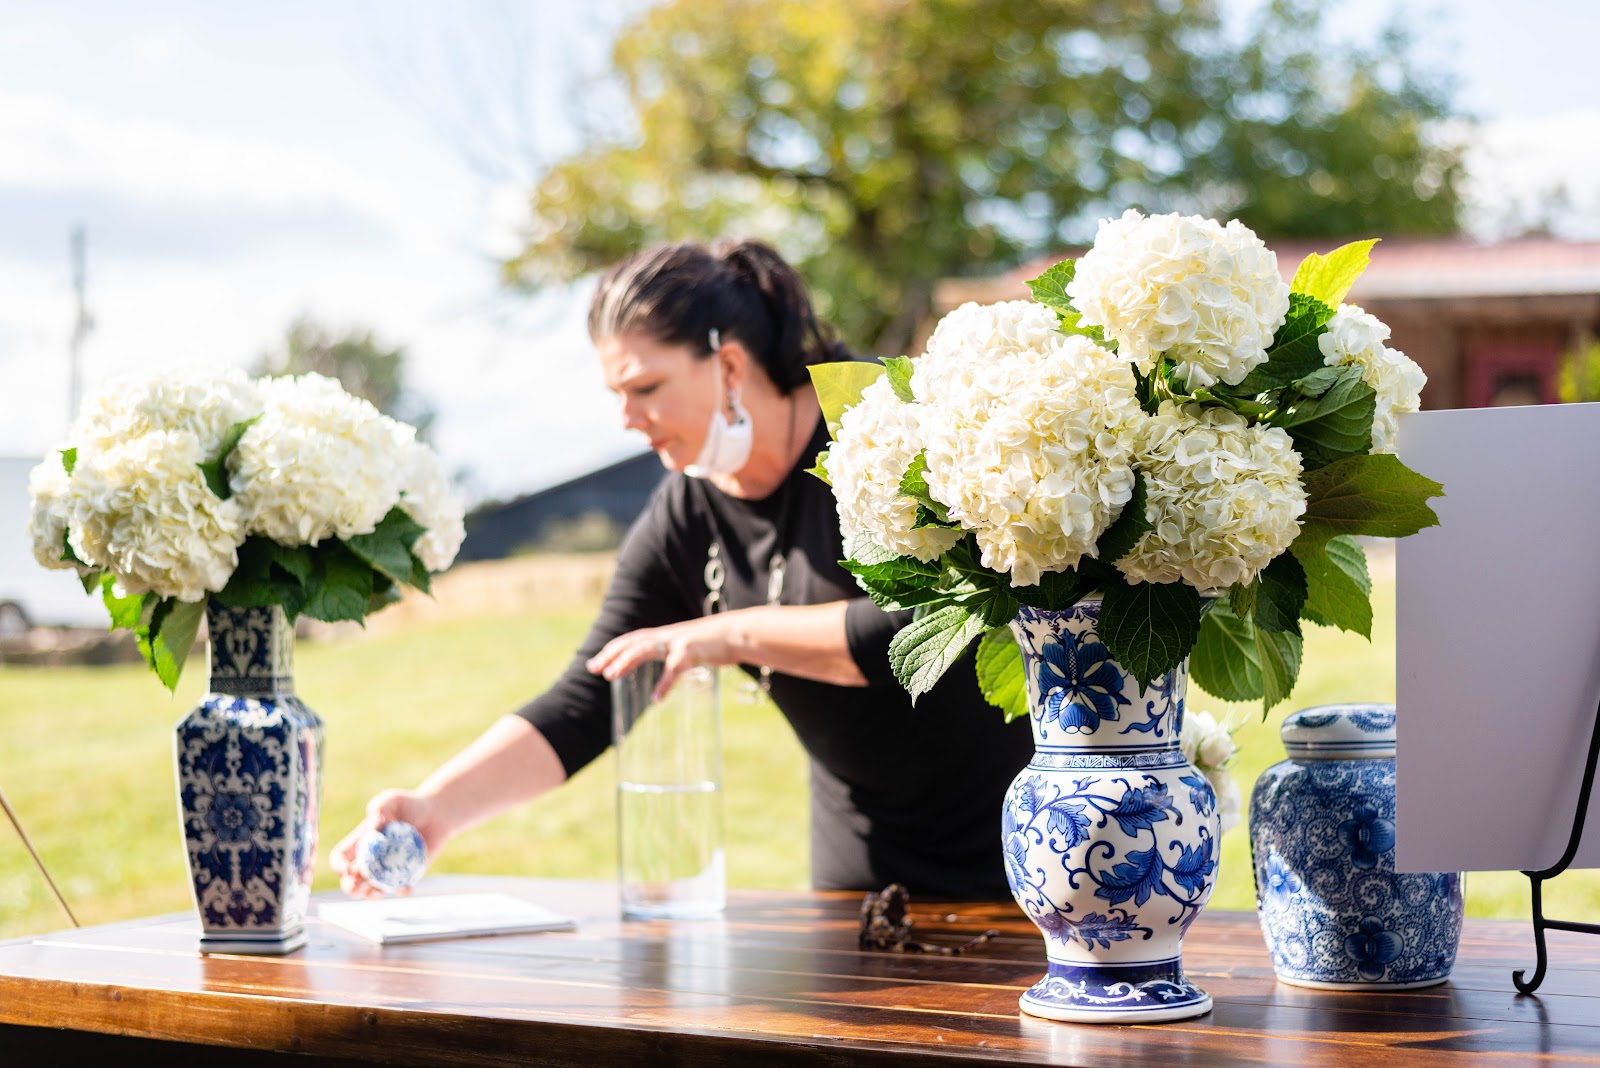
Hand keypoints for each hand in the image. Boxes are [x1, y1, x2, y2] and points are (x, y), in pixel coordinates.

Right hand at [328, 789, 450, 898]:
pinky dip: (400, 890)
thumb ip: (379, 807)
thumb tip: (374, 827)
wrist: (435, 813)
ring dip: (371, 895)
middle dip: (350, 887)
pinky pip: (400, 888)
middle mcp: (370, 859)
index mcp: (360, 843)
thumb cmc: (409, 804)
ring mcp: (388, 869)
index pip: (340, 859)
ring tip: (377, 892)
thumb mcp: (392, 799)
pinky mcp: (407, 874)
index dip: (339, 866)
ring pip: (372, 890)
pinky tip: (406, 887)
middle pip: (351, 881)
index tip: (347, 868)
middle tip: (358, 885)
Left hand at [585, 615, 735, 700]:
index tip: (595, 663)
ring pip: (645, 649)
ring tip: (610, 675)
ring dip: (626, 661)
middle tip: (593, 668)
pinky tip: (656, 698)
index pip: (632, 640)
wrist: (738, 634)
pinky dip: (664, 683)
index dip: (613, 650)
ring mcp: (679, 642)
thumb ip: (675, 656)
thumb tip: (667, 671)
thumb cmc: (715, 644)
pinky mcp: (692, 652)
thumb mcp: (690, 648)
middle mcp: (667, 636)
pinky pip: (674, 668)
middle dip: (611, 655)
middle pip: (632, 642)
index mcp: (665, 636)